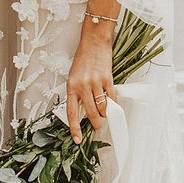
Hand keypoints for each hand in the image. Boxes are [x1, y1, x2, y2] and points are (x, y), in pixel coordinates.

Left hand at [66, 22, 116, 143]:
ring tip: (105, 115)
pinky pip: (111, 97)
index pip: (71, 112)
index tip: (77, 139)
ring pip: (102, 107)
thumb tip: (82, 110)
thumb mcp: (74, 76)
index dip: (74, 128)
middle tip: (98, 126)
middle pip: (90, 113)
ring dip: (105, 115)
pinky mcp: (107, 79)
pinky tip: (112, 105)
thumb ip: (77, 93)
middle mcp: (82, 86)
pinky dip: (112, 104)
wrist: (94, 43)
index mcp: (71, 86)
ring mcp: (95, 83)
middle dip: (95, 123)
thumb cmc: (83, 59)